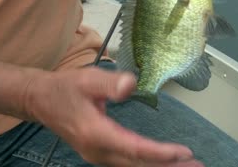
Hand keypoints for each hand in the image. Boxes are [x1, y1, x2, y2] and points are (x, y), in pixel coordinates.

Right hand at [23, 67, 202, 166]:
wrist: (40, 100)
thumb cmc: (64, 88)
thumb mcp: (86, 79)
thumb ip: (109, 83)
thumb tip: (132, 84)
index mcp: (95, 133)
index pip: (133, 148)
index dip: (159, 153)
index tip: (183, 153)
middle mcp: (97, 151)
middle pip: (137, 164)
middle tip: (197, 166)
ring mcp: (97, 155)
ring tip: (187, 166)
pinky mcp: (99, 153)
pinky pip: (127, 163)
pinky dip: (147, 164)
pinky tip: (162, 163)